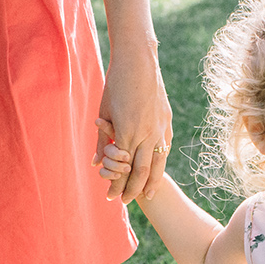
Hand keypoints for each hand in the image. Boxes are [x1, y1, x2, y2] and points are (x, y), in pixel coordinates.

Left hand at [96, 42, 172, 202]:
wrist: (138, 61)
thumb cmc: (116, 84)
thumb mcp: (104, 112)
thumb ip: (103, 140)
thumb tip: (97, 163)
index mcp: (127, 132)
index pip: (122, 167)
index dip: (116, 184)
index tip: (111, 197)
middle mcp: (146, 133)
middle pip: (141, 171)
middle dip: (133, 189)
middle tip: (126, 202)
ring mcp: (159, 127)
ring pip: (157, 163)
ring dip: (151, 182)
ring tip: (147, 195)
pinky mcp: (166, 120)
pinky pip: (165, 147)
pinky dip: (160, 162)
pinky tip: (158, 170)